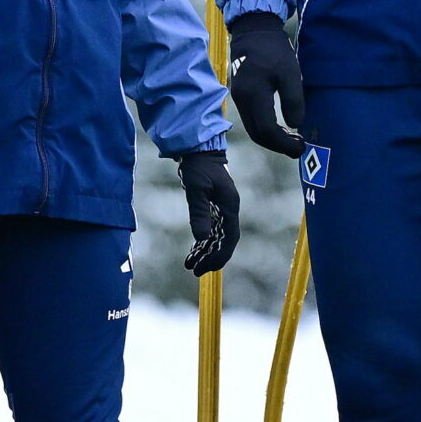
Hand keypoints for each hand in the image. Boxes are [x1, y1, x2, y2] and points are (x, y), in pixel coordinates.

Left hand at [177, 149, 240, 274]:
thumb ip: (199, 213)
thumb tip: (202, 239)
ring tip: (190, 266)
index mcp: (230, 206)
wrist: (198, 150)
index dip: (220, 255)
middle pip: (224, 242)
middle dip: (211, 258)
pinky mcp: (213, 208)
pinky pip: (210, 231)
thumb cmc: (198, 166)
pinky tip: (192, 253)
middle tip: (195, 272)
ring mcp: (222, 210)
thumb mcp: (196, 189)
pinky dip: (202, 243)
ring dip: (205, 253)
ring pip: (216, 238)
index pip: (230, 238)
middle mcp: (229, 210)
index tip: (207, 268)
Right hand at [226, 13, 305, 156]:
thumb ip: (293, 100)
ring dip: (272, 138)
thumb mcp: (290, 72)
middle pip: (257, 134)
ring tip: (293, 139)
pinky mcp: (241, 95)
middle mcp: (242, 100)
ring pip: (253, 129)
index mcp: (253, 95)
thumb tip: (295, 125)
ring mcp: (239, 98)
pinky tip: (281, 127)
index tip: (302, 147)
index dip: (284, 144)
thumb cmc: (274, 50)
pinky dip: (266, 129)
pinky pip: (252, 119)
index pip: (266, 131)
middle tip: (299, 147)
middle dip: (278, 145)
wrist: (253, 30)